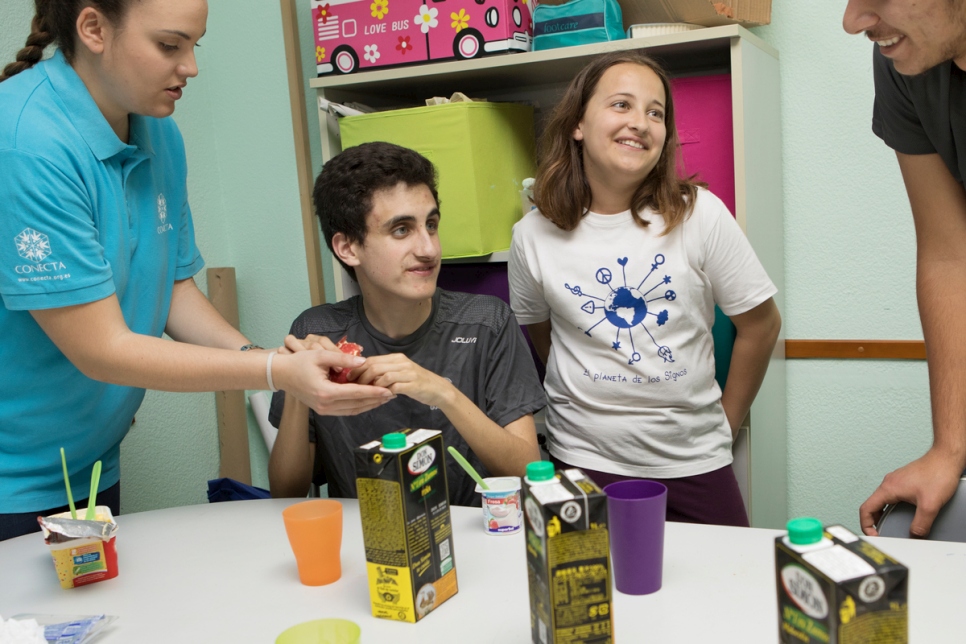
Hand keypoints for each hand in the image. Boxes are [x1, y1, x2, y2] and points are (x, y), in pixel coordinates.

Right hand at [272, 347, 392, 415]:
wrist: (282, 374)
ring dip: (369, 405)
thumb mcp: (320, 356)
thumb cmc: (299, 363)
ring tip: (384, 398)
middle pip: (357, 405)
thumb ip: (342, 359)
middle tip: (392, 394)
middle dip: (376, 400)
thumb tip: (363, 362)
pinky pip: (346, 410)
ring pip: (352, 410)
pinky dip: (359, 406)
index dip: (374, 392)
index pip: (356, 393)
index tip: (389, 390)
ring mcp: (324, 410)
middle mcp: (325, 405)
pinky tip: (369, 400)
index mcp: (326, 392)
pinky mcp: (323, 410)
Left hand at [352, 353, 451, 408]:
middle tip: (354, 387)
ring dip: (372, 386)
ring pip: (382, 376)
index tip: (349, 378)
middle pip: (374, 366)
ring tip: (368, 393)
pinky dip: (385, 392)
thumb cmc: (417, 382)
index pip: (372, 359)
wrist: (439, 390)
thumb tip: (363, 375)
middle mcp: (401, 362)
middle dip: (361, 377)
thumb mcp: (400, 372)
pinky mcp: (412, 385)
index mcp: (396, 358)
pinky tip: (383, 397)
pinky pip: (393, 387)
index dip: (358, 368)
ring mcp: (408, 373)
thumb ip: (385, 371)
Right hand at [859, 447, 963, 536]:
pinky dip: (892, 507)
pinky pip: (892, 495)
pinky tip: (904, 511)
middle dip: (873, 521)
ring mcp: (896, 480)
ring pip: (882, 500)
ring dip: (883, 513)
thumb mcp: (930, 505)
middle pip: (872, 505)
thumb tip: (915, 535)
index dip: (866, 525)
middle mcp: (889, 483)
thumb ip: (921, 524)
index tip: (873, 535)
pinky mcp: (904, 480)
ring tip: (889, 524)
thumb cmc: (937, 473)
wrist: (946, 458)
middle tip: (880, 533)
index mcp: (888, 489)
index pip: (866, 509)